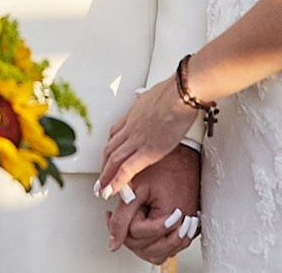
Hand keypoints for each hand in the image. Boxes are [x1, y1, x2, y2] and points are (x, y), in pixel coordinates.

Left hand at [98, 80, 198, 204]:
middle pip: (110, 149)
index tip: (107, 157)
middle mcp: (131, 128)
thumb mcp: (155, 93)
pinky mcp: (148, 151)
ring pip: (113, 160)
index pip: (114, 134)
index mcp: (133, 114)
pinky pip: (126, 169)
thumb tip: (149, 97)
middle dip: (103, 165)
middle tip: (100, 178)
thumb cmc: (175, 92)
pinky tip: (111, 191)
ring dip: (105, 176)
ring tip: (102, 189)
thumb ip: (149, 100)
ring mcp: (137, 140)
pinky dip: (116, 181)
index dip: (109, 147)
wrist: (181, 94)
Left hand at [104, 144, 201, 264]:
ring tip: (137, 221)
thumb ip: (122, 217)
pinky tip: (148, 225)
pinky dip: (156, 240)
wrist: (184, 155)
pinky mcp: (188, 228)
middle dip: (132, 234)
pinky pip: (169, 246)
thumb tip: (113, 242)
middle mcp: (181, 228)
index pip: (136, 235)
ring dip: (143, 241)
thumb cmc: (163, 165)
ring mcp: (186, 230)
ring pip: (159, 253)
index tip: (126, 207)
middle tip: (129, 214)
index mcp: (168, 218)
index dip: (125, 222)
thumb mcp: (135, 189)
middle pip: (147, 249)